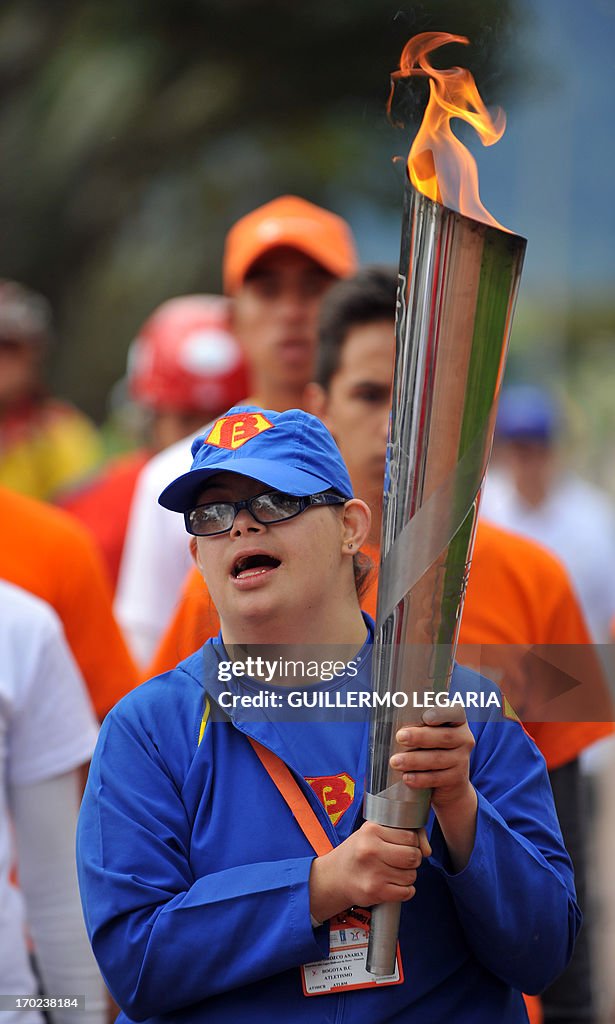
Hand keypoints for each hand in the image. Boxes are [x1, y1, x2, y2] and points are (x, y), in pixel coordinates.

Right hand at [309, 821, 430, 923]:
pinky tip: (393, 885)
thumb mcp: (374, 833)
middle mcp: (371, 850)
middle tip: (402, 861)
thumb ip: (402, 834)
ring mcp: (373, 872)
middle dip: (413, 860)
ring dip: (407, 876)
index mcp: (372, 831)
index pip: (410, 836)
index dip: (412, 843)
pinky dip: (405, 891)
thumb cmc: (358, 852)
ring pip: (411, 876)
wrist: (334, 877)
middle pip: (413, 856)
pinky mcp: (375, 892)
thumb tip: (428, 850)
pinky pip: (406, 892)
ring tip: (393, 873)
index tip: (403, 846)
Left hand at [390, 704, 476, 870]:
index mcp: (454, 721)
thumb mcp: (420, 738)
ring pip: (441, 759)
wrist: (445, 788)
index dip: (441, 712)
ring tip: (396, 763)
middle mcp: (463, 738)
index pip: (453, 710)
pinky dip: (422, 779)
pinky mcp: (457, 780)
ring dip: (417, 760)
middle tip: (400, 739)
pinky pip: (440, 779)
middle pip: (444, 737)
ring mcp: (462, 760)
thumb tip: (380, 706)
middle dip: (421, 737)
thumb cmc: (423, 755)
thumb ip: (411, 725)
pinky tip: (408, 780)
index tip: (425, 714)